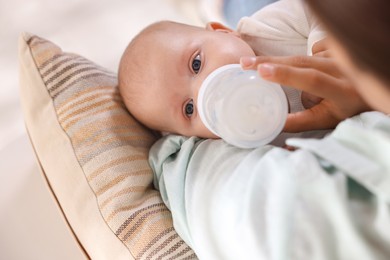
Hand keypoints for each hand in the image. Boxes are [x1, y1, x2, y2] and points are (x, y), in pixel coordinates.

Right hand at [240, 49, 369, 131]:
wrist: (370, 91)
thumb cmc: (346, 108)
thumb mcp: (325, 120)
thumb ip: (299, 123)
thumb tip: (271, 125)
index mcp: (343, 92)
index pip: (312, 79)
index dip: (286, 75)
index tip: (261, 71)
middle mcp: (345, 70)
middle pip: (302, 62)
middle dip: (270, 61)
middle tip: (245, 64)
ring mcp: (342, 55)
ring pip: (304, 58)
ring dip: (291, 69)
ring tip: (289, 81)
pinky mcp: (339, 46)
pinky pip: (312, 50)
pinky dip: (306, 60)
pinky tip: (312, 69)